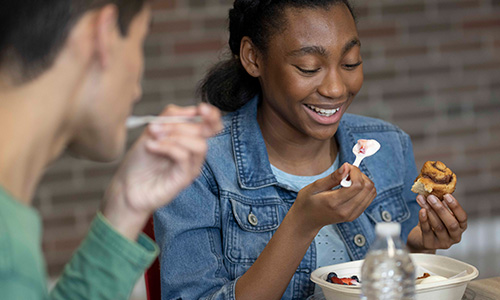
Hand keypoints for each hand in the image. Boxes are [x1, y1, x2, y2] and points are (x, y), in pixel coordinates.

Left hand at [102, 103, 221, 239]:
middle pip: (206, 132)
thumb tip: (189, 110)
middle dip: (182, 123)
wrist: (126, 186)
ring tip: (153, 137)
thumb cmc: (140, 161)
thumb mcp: (153, 131)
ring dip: (175, 135)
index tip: (201, 108)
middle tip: (157, 126)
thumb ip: (169, 118)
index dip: (212, 115)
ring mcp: (191, 167)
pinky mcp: (184, 179)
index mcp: (190, 139)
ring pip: (199, 144)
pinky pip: (184, 157)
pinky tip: (151, 146)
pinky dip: (167, 147)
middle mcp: (194, 153)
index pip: (212, 125)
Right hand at [288, 163, 376, 235]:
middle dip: (360, 175)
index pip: (357, 185)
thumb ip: (333, 177)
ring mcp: (352, 215)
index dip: (355, 172)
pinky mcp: (355, 215)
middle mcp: (346, 211)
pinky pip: (369, 198)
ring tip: (349, 180)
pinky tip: (351, 187)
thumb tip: (346, 167)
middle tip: (347, 173)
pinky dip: (363, 189)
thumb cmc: (307, 202)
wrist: (307, 220)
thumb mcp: (315, 186)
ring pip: (371, 193)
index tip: (347, 167)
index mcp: (334, 203)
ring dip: (363, 182)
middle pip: (367, 188)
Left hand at [407, 194, 466, 252]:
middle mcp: (455, 236)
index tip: (446, 195)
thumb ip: (439, 203)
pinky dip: (424, 220)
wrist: (420, 238)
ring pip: (438, 226)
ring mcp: (444, 242)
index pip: (463, 217)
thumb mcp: (439, 213)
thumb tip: (434, 188)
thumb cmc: (432, 223)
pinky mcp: (431, 245)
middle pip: (451, 223)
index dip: (455, 206)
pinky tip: (421, 211)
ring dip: (429, 211)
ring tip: (421, 200)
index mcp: (461, 226)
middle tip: (431, 197)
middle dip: (440, 209)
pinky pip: (427, 231)